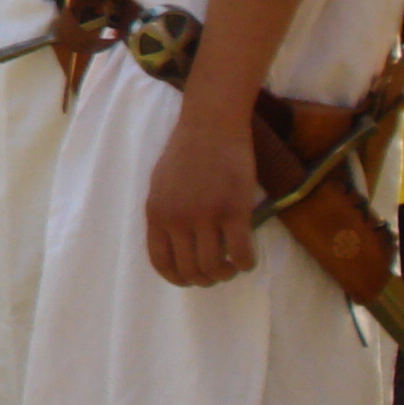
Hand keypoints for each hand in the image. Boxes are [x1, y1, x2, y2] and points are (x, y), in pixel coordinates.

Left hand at [142, 111, 259, 286]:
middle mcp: (177, 219)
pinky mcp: (234, 212)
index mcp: (156, 213)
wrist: (210, 125)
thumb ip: (165, 214)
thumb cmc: (187, 151)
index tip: (191, 279)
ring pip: (215, 268)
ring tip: (232, 266)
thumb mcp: (161, 184)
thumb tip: (173, 244)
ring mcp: (206, 216)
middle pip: (191, 270)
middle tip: (218, 271)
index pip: (161, 263)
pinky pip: (241, 255)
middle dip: (205, 279)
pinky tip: (247, 258)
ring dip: (226, 274)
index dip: (178, 278)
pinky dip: (246, 264)